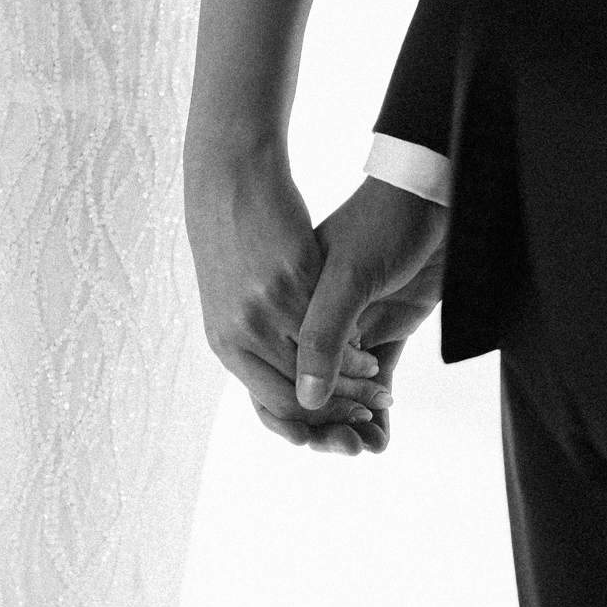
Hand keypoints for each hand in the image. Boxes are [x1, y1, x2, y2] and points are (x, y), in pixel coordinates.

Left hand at [184, 144, 392, 450]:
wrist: (228, 183)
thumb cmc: (237, 240)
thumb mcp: (237, 298)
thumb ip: (261, 337)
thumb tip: (287, 371)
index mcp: (227, 345)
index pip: (276, 404)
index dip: (316, 421)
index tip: (347, 424)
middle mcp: (241, 333)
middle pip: (297, 394)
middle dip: (340, 411)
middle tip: (374, 413)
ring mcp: (264, 308)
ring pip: (316, 366)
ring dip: (354, 386)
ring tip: (380, 389)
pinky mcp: (288, 278)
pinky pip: (329, 328)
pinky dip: (354, 350)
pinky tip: (373, 353)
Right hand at [289, 177, 448, 452]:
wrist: (434, 196)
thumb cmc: (386, 224)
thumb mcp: (348, 277)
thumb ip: (324, 336)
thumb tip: (306, 402)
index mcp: (294, 308)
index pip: (281, 374)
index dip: (294, 413)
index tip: (311, 440)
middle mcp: (317, 323)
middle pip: (310, 392)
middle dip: (323, 426)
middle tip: (346, 447)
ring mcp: (352, 328)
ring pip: (342, 393)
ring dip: (349, 425)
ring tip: (364, 449)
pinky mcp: (386, 331)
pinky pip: (375, 383)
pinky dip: (377, 413)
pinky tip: (382, 440)